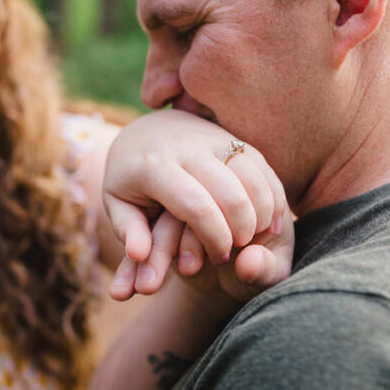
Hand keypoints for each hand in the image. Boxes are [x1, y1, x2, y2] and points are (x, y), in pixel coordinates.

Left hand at [104, 110, 289, 297]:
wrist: (145, 133)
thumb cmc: (129, 181)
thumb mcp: (117, 206)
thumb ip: (128, 232)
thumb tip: (139, 254)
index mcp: (154, 166)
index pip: (196, 206)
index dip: (215, 237)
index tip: (218, 256)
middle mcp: (186, 147)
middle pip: (230, 192)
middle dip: (241, 228)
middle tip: (237, 248)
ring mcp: (211, 136)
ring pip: (252, 174)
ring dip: (260, 211)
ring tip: (252, 236)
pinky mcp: (231, 135)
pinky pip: (261, 162)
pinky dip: (271, 192)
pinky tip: (269, 220)